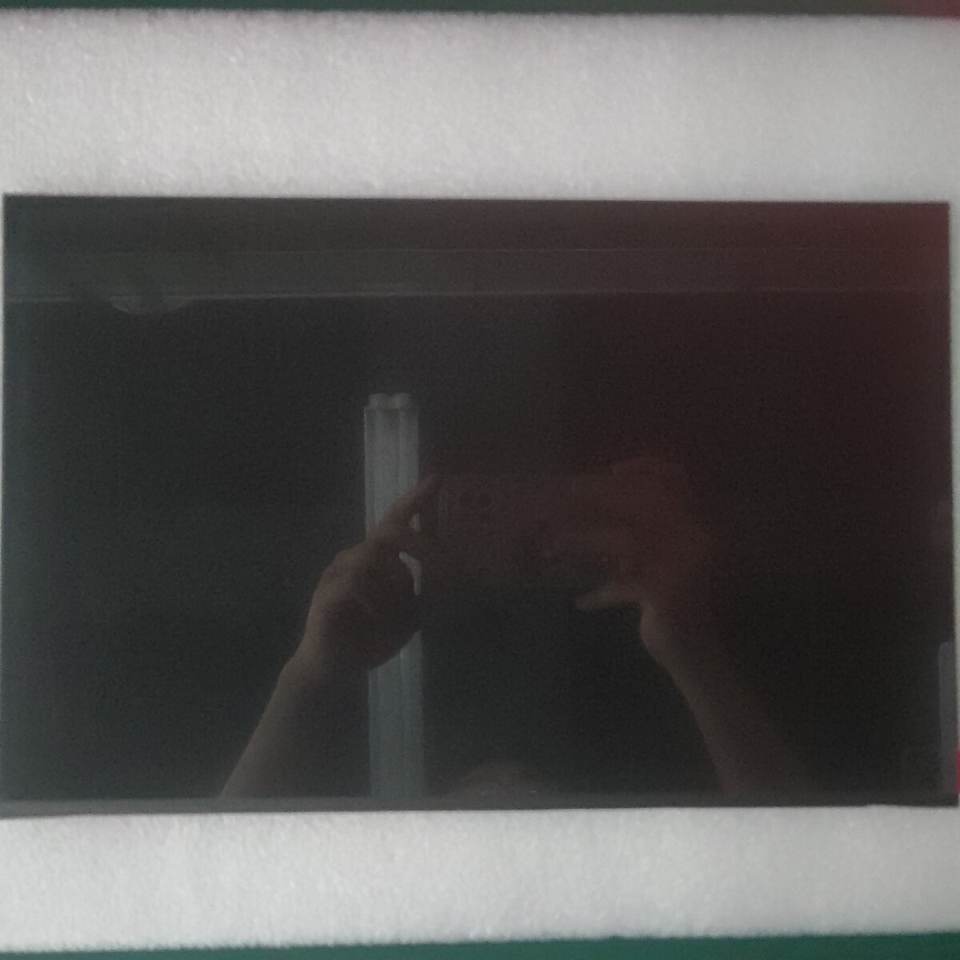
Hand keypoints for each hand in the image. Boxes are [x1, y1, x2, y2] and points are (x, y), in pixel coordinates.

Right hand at [293, 476, 437, 683]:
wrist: (334, 670)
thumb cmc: (370, 637)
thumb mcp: (410, 613)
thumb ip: (427, 590)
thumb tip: (453, 570)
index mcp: (376, 558)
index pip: (395, 519)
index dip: (415, 500)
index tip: (437, 479)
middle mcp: (355, 558)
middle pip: (388, 530)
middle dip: (420, 542)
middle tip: (442, 561)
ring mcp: (337, 574)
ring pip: (373, 556)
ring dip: (395, 583)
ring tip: (397, 612)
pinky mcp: (325, 595)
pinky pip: (355, 583)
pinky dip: (375, 600)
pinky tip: (378, 617)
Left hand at [549, 457, 718, 666]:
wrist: (698, 656)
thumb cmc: (669, 605)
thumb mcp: (655, 563)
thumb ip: (636, 534)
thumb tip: (589, 507)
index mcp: (695, 525)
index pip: (673, 479)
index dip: (643, 468)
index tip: (610, 470)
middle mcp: (696, 539)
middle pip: (641, 503)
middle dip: (597, 496)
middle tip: (560, 498)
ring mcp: (686, 567)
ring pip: (625, 543)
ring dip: (584, 541)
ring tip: (552, 547)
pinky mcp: (669, 596)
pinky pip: (624, 586)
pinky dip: (600, 593)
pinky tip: (581, 603)